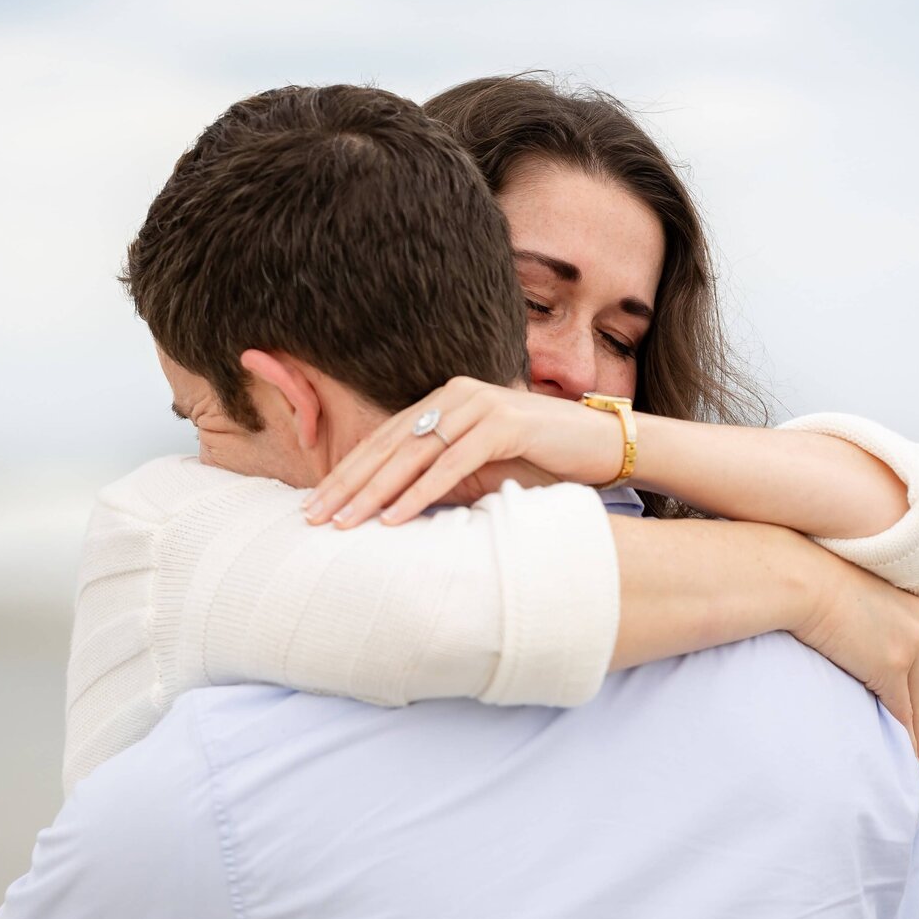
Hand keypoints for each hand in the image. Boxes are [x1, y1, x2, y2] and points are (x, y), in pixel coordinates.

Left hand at [304, 377, 622, 526]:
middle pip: (389, 445)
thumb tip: (392, 509)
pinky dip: (419, 494)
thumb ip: (441, 478)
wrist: (605, 446)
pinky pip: (452, 465)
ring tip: (343, 524)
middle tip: (313, 518)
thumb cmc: (543, 462)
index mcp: (445, 400)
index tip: (316, 505)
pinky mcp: (505, 424)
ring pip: (413, 455)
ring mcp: (480, 404)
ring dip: (374, 493)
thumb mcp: (482, 470)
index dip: (347, 472)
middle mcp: (456, 394)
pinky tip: (393, 518)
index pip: (384, 439)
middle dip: (347, 484)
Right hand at [793, 547, 918, 770]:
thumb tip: (848, 637)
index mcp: (914, 604)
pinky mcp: (891, 664)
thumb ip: (860, 617)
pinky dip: (903, 734)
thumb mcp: (847, 595)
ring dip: (917, 732)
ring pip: (918, 700)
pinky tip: (902, 752)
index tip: (915, 706)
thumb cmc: (808, 578)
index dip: (917, 683)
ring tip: (916, 759)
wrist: (799, 576)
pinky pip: (901, 709)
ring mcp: (909, 644)